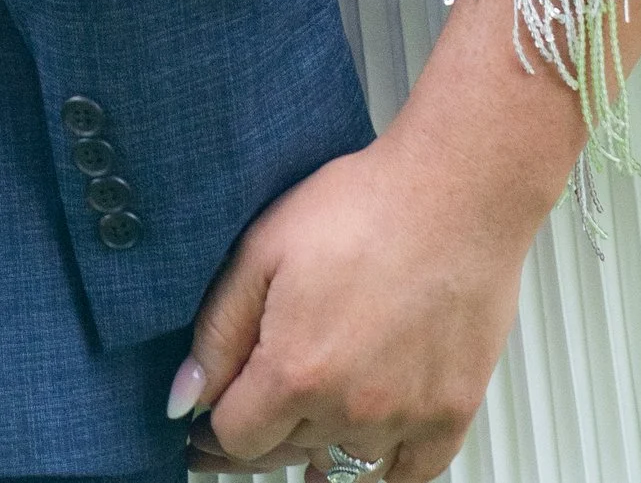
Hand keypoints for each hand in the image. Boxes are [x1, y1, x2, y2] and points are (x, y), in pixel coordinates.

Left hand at [172, 123, 545, 481]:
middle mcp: (349, 408)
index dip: (216, 424)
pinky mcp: (452, 412)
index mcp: (295, 372)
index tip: (215, 412)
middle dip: (266, 430)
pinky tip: (368, 442)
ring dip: (321, 444)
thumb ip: (218, 330)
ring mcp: (404, 417)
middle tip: (263, 403)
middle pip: (285, 453)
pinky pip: (408, 476)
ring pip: (342, 467)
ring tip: (315, 412)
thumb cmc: (367, 202)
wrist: (457, 186)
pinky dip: (383, 467)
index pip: (236, 438)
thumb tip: (183, 398)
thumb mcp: (265, 246)